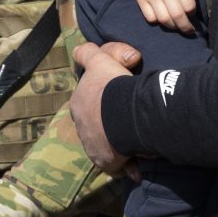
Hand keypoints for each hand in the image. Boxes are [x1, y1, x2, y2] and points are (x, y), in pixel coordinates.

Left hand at [70, 41, 139, 174]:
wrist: (124, 112)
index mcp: (78, 105)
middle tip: (128, 125)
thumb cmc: (113, 86)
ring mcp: (91, 146)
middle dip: (108, 128)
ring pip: (106, 147)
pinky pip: (116, 165)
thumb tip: (78, 51)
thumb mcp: (100, 61)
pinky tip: (139, 164)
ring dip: (119, 147)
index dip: (101, 105)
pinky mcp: (105, 162)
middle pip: (95, 128)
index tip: (116, 105)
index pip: (87, 106)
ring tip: (137, 144)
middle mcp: (81, 127)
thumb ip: (88, 53)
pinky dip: (128, 165)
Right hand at [128, 0, 197, 33]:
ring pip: (164, 20)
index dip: (192, 14)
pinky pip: (150, 17)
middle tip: (188, 30)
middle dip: (185, 27)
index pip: (189, 7)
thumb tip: (191, 4)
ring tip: (175, 25)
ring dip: (172, 26)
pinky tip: (161, 18)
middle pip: (178, 16)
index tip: (192, 14)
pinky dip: (157, 21)